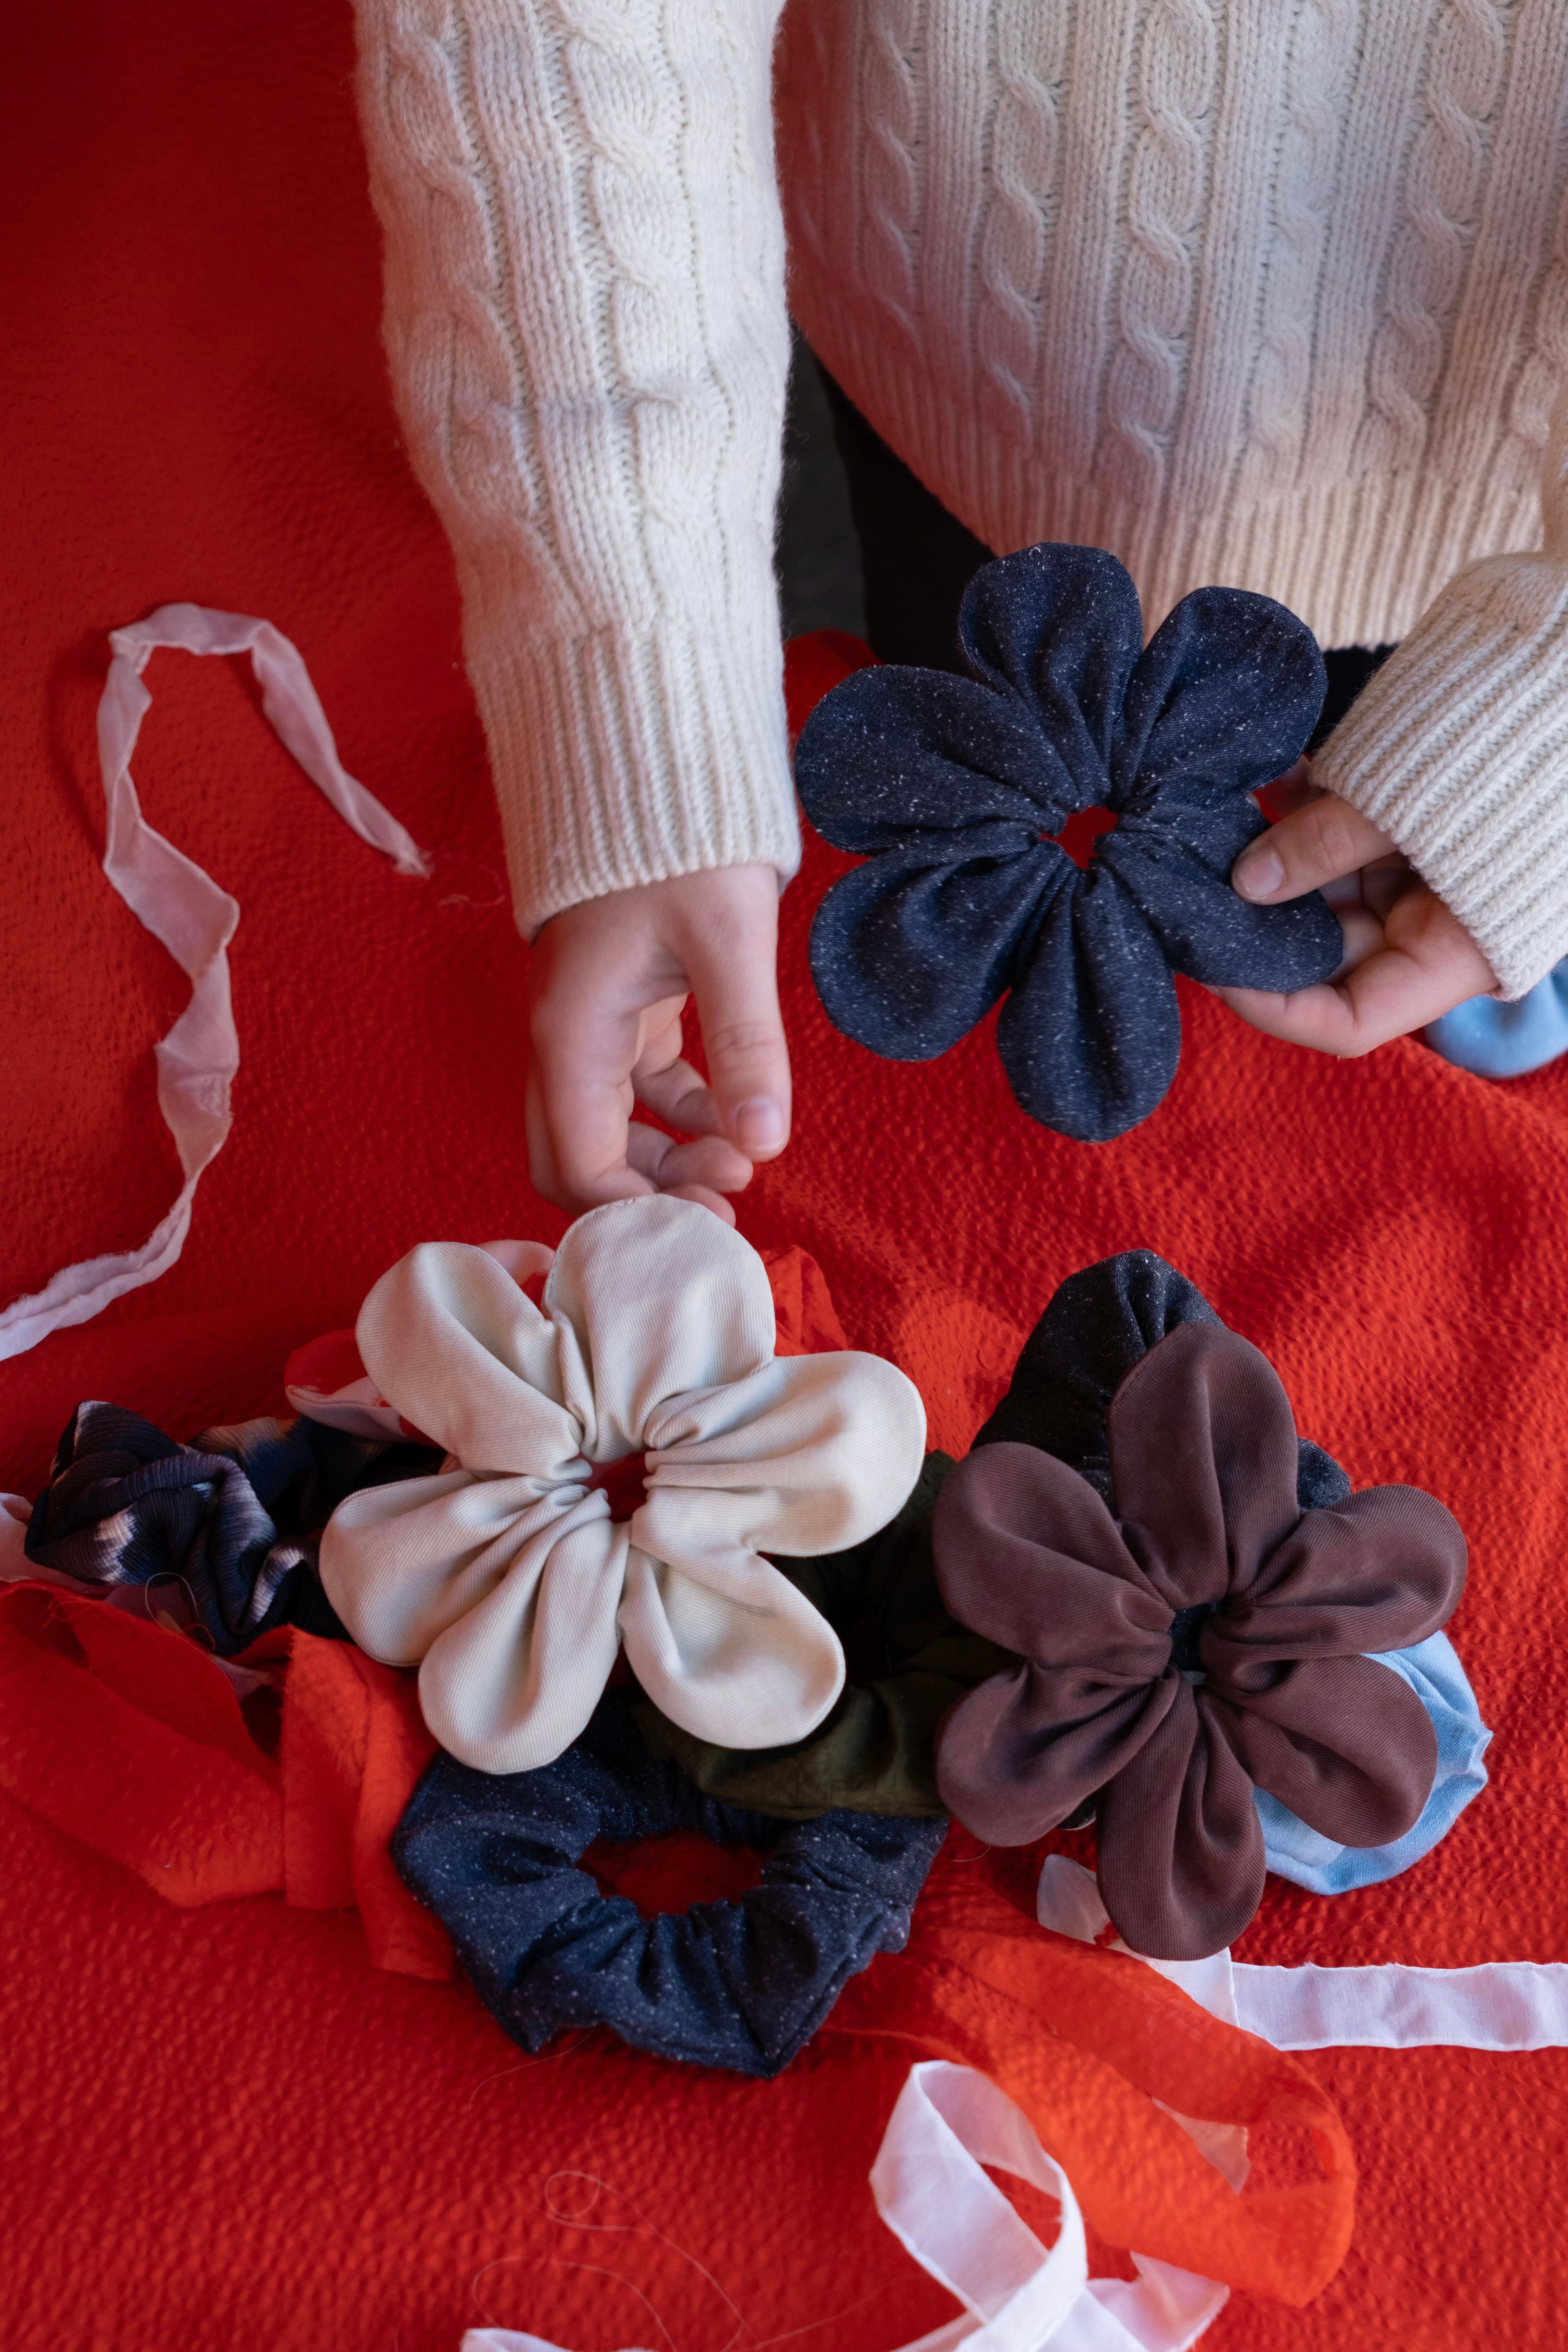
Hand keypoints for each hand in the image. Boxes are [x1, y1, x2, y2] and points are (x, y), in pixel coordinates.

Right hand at [525, 866, 789, 1222]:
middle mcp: (563, 1040)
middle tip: (728, 1204)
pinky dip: (679, 1119)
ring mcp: (588, 1027)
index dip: (644, 1213)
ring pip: (607, 1133)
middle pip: (576, 1164)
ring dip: (666, 1163)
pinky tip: (734, 1118)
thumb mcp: (729, 940)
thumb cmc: (683, 840)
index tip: (719, 1215)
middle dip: (646, 1199)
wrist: (655, 763)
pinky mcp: (620, 1012)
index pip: (581, 1169)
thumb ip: (746, 1045)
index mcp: (571, 1034)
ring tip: (743, 1161)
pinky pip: (637, 1092)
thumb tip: (766, 1143)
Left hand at [1216, 762, 1497, 1054]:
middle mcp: (1432, 931)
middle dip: (1255, 922)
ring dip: (1267, 861)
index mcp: (1454, 956)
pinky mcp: (1411, 835)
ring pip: (1321, 895)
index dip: (1274, 1008)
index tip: (1210, 968)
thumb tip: (1246, 881)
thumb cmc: (1523, 745)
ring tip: (1213, 818)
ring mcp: (1420, 882)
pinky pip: (1339, 841)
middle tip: (1189, 881)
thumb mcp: (1416, 801)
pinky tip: (1265, 776)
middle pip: (1322, 955)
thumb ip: (1327, 844)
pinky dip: (1299, 812)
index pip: (1349, 1022)